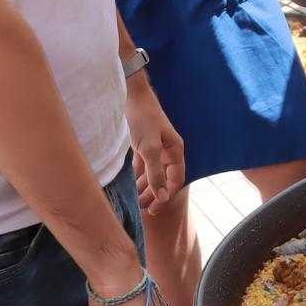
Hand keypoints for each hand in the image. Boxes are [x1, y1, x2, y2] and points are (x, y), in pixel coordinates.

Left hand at [125, 77, 183, 214]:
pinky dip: (139, 176)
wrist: (131, 96)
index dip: (165, 196)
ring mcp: (156, 147)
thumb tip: (163, 196)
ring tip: (136, 200)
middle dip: (155, 194)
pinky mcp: (143, 144)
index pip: (175, 180)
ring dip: (146, 187)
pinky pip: (144, 165)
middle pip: (164, 178)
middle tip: (143, 208)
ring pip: (153, 173)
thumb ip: (156, 173)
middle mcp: (168, 150)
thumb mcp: (150, 148)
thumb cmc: (143, 119)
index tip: (153, 209)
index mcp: (175, 151)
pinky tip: (132, 185)